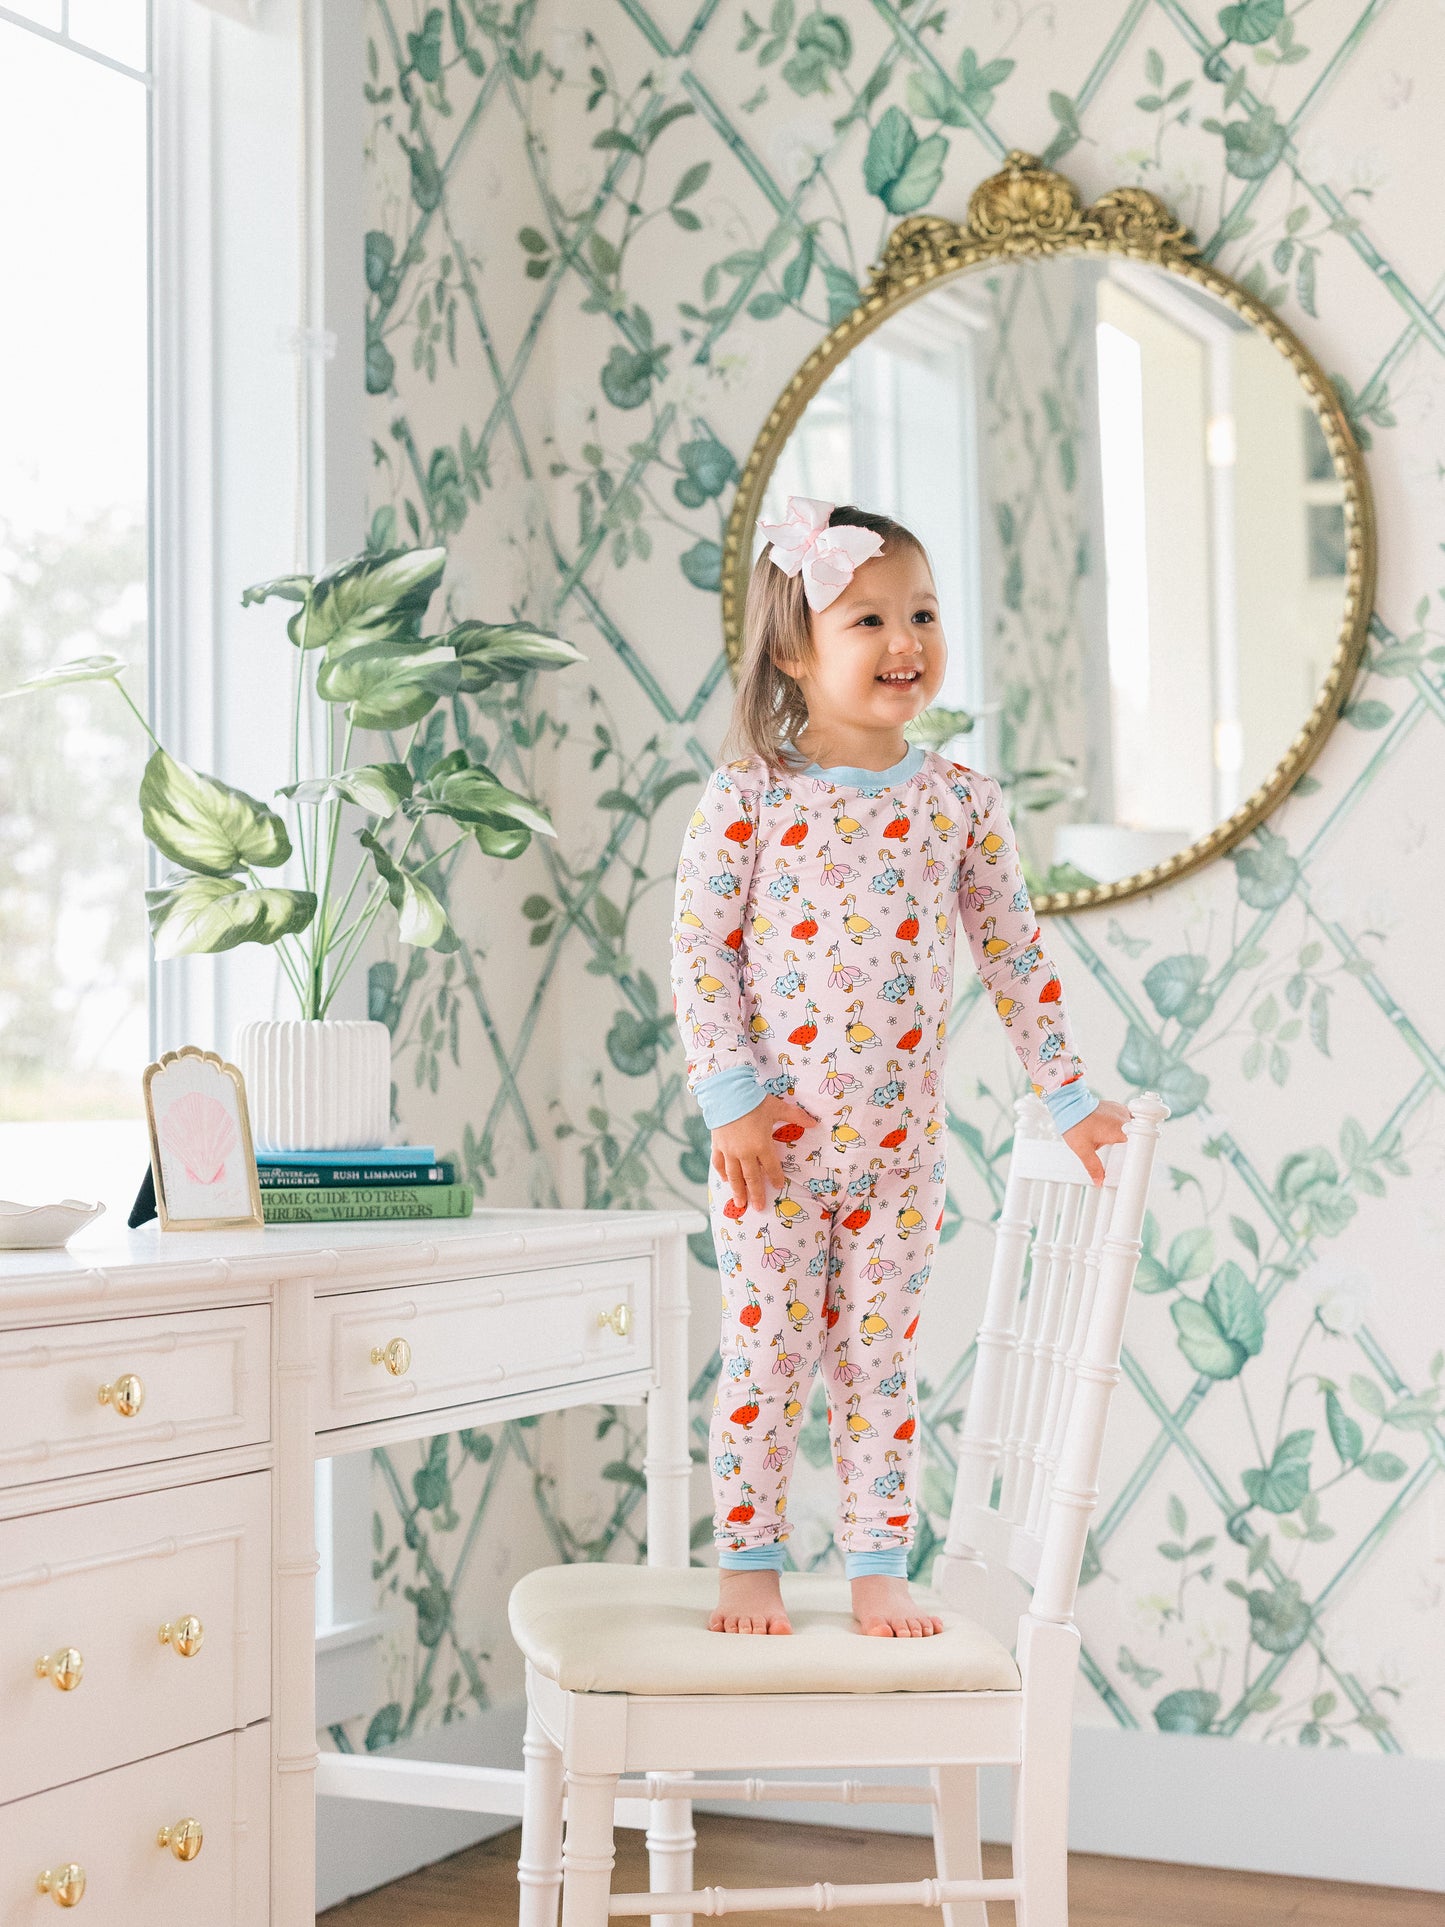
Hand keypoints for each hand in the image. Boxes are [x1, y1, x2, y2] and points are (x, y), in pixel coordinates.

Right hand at [712, 1095, 817, 1211]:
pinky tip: (725, 1180)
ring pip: (734, 1175)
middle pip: (752, 1177)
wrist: (726, 1092)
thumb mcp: (777, 1107)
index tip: (777, 1186)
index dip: (775, 1178)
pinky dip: (722, 1173)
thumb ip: (796, 1117)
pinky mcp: (717, 1145)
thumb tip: (815, 1122)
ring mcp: (729, 1150)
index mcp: (762, 1145)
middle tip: (758, 1208)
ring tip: (741, 1203)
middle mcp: (745, 1152)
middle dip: (756, 1194)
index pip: (771, 1167)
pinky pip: (719, 1163)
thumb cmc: (753, 1100)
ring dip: (738, 1190)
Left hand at [1062, 1098, 1129, 1185]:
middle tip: (1122, 1155)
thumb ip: (1093, 1167)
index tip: (1133, 1162)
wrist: (1069, 1104)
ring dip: (1127, 1135)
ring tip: (1118, 1144)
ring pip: (1132, 1127)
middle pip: (1136, 1136)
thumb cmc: (1075, 1123)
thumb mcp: (1083, 1149)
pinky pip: (1125, 1118)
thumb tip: (1099, 1181)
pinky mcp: (1117, 1107)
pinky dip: (1122, 1126)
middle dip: (1130, 1146)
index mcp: (1119, 1130)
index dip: (1137, 1154)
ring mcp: (1121, 1111)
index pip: (1138, 1145)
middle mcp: (1124, 1119)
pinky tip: (1113, 1132)